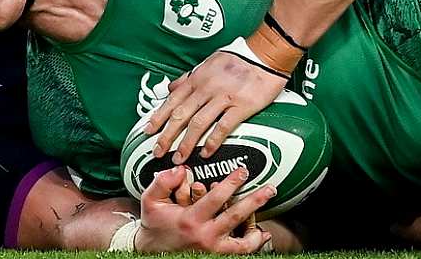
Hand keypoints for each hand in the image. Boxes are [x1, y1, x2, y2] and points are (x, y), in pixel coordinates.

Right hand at [135, 165, 274, 252]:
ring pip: (243, 240)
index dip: (231, 184)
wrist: (151, 251)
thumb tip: (180, 170)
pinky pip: (240, 252)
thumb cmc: (155, 224)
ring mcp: (212, 249)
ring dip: (258, 223)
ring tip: (268, 210)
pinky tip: (262, 233)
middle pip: (235, 217)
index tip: (242, 171)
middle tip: (269, 189)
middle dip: (254, 200)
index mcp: (190, 219)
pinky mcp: (217, 256)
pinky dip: (254, 243)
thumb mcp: (151, 200)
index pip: (215, 198)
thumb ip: (163, 182)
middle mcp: (204, 235)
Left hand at [145, 51, 286, 162]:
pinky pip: (224, 126)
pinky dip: (213, 141)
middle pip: (181, 115)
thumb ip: (189, 77)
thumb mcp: (207, 62)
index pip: (172, 100)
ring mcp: (223, 97)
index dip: (159, 117)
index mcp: (197, 78)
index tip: (148, 131)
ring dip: (186, 143)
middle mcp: (206, 88)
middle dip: (167, 135)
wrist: (265, 54)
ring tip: (179, 157)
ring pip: (198, 123)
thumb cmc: (238, 58)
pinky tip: (207, 152)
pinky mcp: (242, 106)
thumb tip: (172, 87)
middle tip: (157, 151)